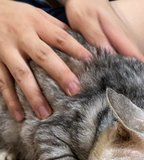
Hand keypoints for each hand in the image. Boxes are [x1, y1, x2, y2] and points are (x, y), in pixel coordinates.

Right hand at [0, 0, 91, 120]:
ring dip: (34, 95)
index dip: (75, 49)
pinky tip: (20, 116)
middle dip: (59, 73)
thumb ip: (56, 28)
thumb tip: (81, 42)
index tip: (90, 61)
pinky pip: (3, 84)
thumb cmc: (17, 15)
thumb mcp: (37, 15)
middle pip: (43, 56)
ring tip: (45, 114)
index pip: (59, 37)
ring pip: (22, 75)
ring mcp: (6, 51)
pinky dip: (11, 101)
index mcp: (36, 24)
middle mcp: (22, 37)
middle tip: (74, 90)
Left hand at [64, 0, 143, 87]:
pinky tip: (126, 86)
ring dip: (140, 80)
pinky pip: (123, 64)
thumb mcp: (85, 19)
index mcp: (120, 37)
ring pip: (132, 66)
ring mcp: (119, 46)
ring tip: (143, 99)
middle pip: (140, 66)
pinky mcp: (114, 48)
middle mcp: (123, 43)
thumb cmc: (83, 5)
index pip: (139, 58)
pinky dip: (127, 75)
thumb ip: (96, 36)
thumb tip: (110, 55)